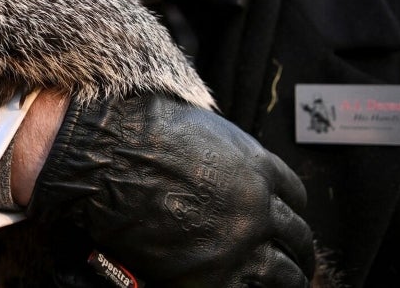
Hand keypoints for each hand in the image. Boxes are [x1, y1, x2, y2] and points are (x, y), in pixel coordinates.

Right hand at [26, 93, 315, 286]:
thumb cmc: (135, 135)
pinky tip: (239, 287)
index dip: (289, 213)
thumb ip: (224, 152)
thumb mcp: (197, 127)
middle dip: (294, 251)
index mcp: (257, 167)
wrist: (103, 158)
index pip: (295, 197)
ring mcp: (241, 242)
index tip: (283, 223)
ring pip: (285, 274)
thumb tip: (224, 165)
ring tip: (276, 285)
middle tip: (290, 261)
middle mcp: (258, 205)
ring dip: (283, 279)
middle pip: (296, 238)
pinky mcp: (216, 275)